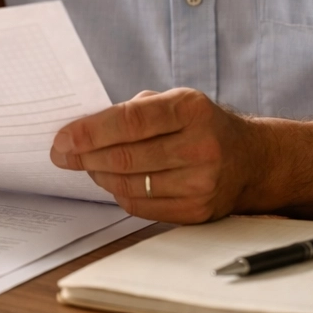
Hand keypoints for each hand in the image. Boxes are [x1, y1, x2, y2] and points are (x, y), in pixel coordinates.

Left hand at [49, 88, 265, 222]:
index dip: (90, 131)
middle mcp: (200, 146)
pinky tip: (113, 181)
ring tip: (88, 166)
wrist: (250, 160)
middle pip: (126, 157)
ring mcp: (201, 182)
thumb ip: (134, 110)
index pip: (131, 120)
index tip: (62, 139)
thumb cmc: (202, 125)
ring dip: (100, 176)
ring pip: (130, 185)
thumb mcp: (177, 101)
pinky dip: (119, 194)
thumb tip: (82, 130)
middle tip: (62, 155)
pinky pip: (141, 207)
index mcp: (191, 109)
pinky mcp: (198, 211)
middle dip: (85, 157)